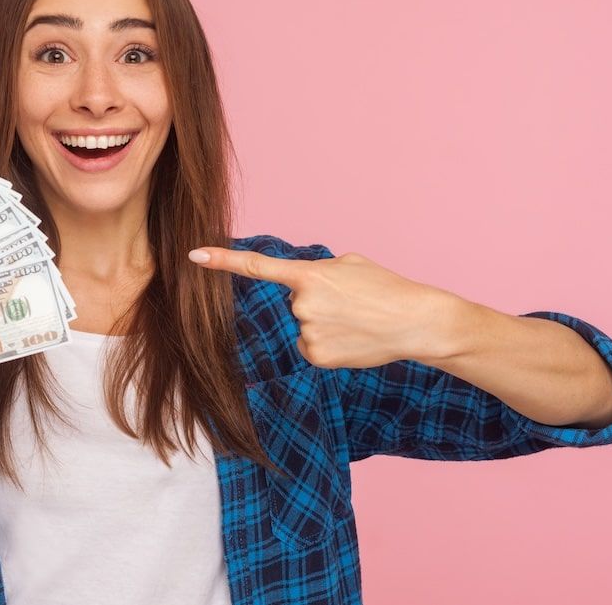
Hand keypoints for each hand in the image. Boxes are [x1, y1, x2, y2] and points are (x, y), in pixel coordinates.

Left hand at [189, 246, 465, 368]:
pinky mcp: (315, 357)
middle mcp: (301, 304)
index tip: (194, 255)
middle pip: (289, 303)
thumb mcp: (347, 264)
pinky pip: (307, 346)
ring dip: (320, 323)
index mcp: (308, 275)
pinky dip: (326, 342)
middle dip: (310, 301)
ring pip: (298, 326)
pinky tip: (351, 338)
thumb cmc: (385, 287)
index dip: (222, 261)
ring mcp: (307, 333)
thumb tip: (295, 286)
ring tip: (354, 320)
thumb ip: (314, 271)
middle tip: (347, 303)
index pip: (256, 267)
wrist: (416, 321)